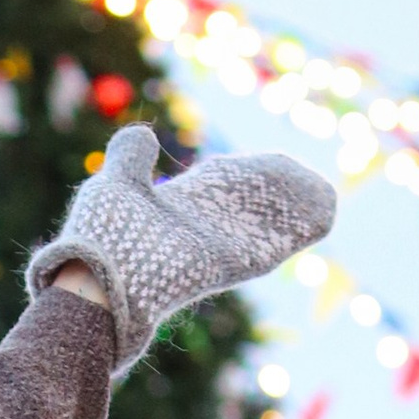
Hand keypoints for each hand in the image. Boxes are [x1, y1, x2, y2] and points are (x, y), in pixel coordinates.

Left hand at [28, 128, 336, 374]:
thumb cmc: (99, 237)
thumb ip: (131, 156)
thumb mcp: (114, 181)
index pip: (219, 188)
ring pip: (263, 228)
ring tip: (325, 197)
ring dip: (295, 211)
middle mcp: (196, 234)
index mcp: (173, 212)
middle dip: (277, 193)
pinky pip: (267, 248)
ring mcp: (212, 252)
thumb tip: (145, 134)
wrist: (93, 283)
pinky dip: (296, 231)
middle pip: (248, 208)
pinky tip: (323, 214)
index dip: (245, 175)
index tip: (269, 164)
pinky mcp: (224, 265)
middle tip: (308, 179)